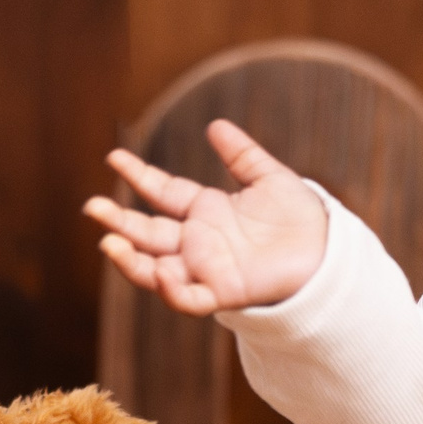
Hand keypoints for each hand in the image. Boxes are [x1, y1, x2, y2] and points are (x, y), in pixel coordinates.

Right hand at [84, 119, 327, 316]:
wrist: (331, 252)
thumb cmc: (302, 219)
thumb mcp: (270, 179)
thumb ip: (242, 155)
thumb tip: (215, 126)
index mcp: (207, 212)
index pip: (162, 193)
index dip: (138, 176)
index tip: (114, 157)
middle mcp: (200, 242)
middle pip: (148, 233)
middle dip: (119, 222)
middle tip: (92, 207)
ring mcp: (208, 269)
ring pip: (156, 269)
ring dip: (130, 260)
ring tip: (109, 242)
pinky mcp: (225, 293)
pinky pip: (190, 297)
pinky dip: (173, 290)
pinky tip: (162, 272)